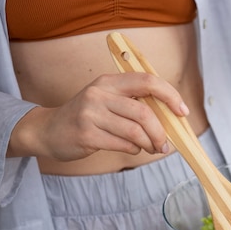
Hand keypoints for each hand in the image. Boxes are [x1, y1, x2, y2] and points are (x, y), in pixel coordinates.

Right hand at [8, 72, 188, 159]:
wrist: (48, 131)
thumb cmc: (87, 117)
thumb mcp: (107, 100)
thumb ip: (134, 103)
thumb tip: (171, 117)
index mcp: (109, 81)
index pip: (147, 80)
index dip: (170, 95)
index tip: (182, 111)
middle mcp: (99, 93)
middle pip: (144, 112)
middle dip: (161, 131)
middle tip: (165, 144)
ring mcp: (91, 113)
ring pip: (135, 131)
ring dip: (150, 143)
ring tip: (152, 148)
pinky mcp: (86, 134)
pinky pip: (122, 144)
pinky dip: (134, 149)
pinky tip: (133, 149)